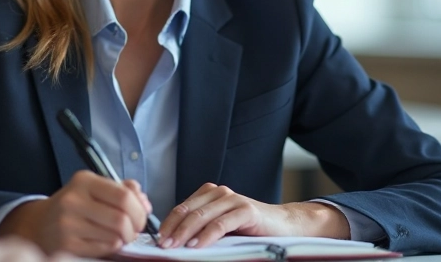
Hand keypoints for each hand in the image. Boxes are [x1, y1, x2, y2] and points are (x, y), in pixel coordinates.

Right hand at [0, 170, 151, 257]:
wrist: (40, 224)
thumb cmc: (76, 204)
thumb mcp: (95, 188)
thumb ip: (124, 190)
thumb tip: (145, 204)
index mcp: (84, 181)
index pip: (123, 196)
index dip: (139, 210)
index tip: (141, 217)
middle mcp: (73, 200)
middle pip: (121, 219)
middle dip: (135, 228)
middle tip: (133, 231)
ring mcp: (68, 224)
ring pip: (114, 236)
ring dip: (124, 239)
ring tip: (119, 236)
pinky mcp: (66, 245)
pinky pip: (103, 249)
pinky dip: (112, 247)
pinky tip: (107, 242)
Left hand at [158, 183, 349, 248]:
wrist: (283, 225)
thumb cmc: (250, 228)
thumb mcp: (221, 225)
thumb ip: (201, 227)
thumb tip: (174, 240)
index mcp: (209, 194)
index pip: (181, 208)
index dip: (167, 223)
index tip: (156, 239)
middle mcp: (220, 193)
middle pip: (188, 211)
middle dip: (172, 229)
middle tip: (162, 245)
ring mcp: (233, 200)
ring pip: (202, 216)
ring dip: (185, 233)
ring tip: (174, 247)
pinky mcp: (246, 210)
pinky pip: (221, 224)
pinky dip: (206, 236)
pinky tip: (197, 246)